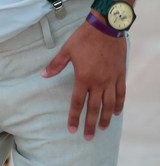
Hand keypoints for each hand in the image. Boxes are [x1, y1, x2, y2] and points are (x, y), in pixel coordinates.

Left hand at [42, 19, 126, 139]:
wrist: (106, 28)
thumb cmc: (84, 38)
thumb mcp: (66, 50)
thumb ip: (56, 65)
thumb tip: (43, 75)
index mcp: (83, 78)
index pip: (78, 103)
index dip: (74, 117)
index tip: (72, 130)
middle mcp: (98, 82)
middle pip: (94, 108)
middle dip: (90, 124)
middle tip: (87, 138)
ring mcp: (111, 80)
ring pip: (109, 104)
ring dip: (105, 118)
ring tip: (102, 129)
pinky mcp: (120, 75)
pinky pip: (121, 94)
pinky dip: (119, 105)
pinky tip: (117, 113)